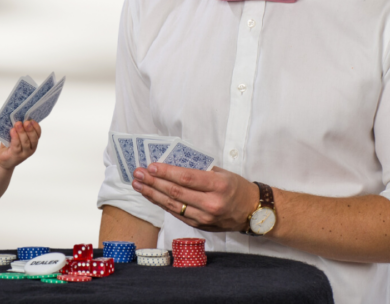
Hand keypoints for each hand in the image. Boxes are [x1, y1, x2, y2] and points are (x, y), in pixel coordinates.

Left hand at [0, 120, 40, 169]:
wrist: (3, 161)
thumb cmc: (10, 146)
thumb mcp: (16, 136)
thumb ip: (18, 129)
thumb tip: (17, 117)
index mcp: (33, 143)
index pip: (38, 134)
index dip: (36, 127)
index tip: (31, 120)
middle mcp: (31, 149)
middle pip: (33, 138)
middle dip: (30, 129)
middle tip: (26, 122)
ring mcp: (24, 153)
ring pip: (25, 142)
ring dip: (22, 132)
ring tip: (18, 124)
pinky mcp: (15, 155)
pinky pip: (16, 145)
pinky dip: (15, 137)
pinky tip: (13, 131)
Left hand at [132, 164, 259, 232]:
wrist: (252, 211)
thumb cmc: (236, 187)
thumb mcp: (222, 173)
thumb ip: (199, 170)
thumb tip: (172, 163)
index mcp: (218, 186)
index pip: (186, 178)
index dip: (166, 172)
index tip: (151, 166)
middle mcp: (210, 204)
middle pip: (175, 192)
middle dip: (153, 182)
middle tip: (137, 173)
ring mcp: (204, 218)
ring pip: (172, 205)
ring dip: (152, 194)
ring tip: (138, 184)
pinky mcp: (200, 226)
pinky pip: (177, 213)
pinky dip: (162, 204)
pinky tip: (151, 195)